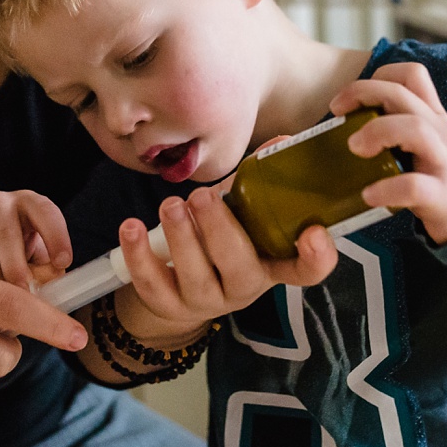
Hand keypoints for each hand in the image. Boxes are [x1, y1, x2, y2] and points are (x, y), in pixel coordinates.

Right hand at [0, 190, 72, 289]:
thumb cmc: (22, 253)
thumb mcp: (40, 258)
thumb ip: (48, 273)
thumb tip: (49, 296)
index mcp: (31, 204)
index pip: (46, 212)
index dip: (56, 236)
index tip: (62, 262)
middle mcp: (0, 203)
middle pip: (7, 235)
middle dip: (16, 270)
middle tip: (23, 296)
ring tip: (2, 308)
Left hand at [111, 184, 338, 345]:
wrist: (181, 290)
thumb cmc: (222, 240)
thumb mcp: (243, 215)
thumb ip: (258, 182)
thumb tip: (280, 141)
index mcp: (271, 264)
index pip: (305, 270)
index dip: (317, 257)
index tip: (313, 233)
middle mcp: (243, 287)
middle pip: (240, 267)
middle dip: (219, 229)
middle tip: (202, 196)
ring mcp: (206, 300)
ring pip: (195, 276)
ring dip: (181, 237)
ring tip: (170, 204)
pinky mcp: (168, 306)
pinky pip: (152, 284)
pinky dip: (139, 254)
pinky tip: (130, 227)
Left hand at [329, 61, 446, 244]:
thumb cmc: (436, 174)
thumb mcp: (422, 142)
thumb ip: (395, 125)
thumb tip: (341, 125)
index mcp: (432, 116)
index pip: (412, 75)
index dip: (377, 77)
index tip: (345, 102)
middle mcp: (439, 132)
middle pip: (403, 95)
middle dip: (364, 95)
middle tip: (338, 115)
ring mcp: (443, 162)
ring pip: (416, 130)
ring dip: (377, 132)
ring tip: (355, 149)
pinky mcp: (442, 195)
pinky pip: (414, 187)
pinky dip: (386, 189)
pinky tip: (369, 195)